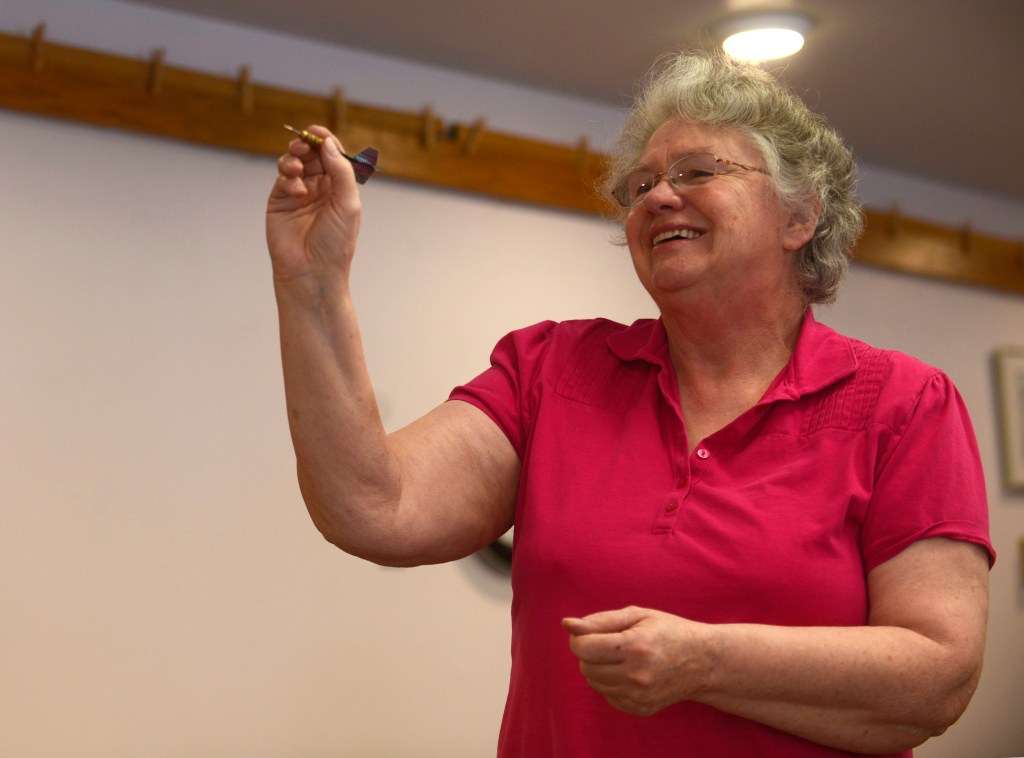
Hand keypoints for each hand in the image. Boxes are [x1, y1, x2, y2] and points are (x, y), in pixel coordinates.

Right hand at [266, 125, 361, 287]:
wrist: (312, 272)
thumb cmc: (335, 244)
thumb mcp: (347, 204)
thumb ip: (341, 172)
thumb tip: (328, 144)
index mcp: (340, 188)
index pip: (332, 156)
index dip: (325, 141)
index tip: (316, 131)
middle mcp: (320, 188)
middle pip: (311, 154)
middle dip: (306, 146)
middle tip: (302, 145)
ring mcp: (299, 194)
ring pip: (294, 162)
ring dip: (294, 159)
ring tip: (296, 170)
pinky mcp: (280, 201)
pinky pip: (282, 178)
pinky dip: (287, 177)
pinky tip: (296, 191)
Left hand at [562, 606, 712, 716]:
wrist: (702, 662)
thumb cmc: (668, 631)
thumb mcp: (637, 615)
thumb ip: (599, 620)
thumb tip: (567, 624)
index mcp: (635, 647)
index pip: (584, 648)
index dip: (579, 638)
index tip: (589, 633)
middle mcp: (636, 675)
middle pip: (585, 666)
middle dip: (589, 653)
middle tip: (609, 643)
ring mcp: (638, 696)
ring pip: (594, 682)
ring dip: (599, 668)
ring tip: (621, 656)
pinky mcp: (640, 709)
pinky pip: (607, 695)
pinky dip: (611, 682)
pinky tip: (629, 672)